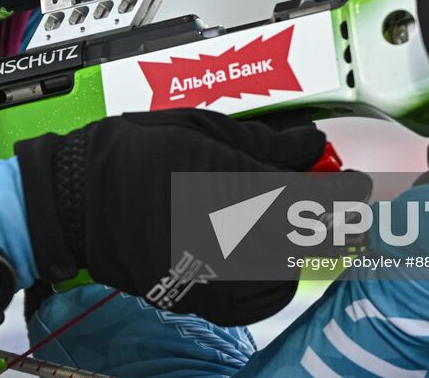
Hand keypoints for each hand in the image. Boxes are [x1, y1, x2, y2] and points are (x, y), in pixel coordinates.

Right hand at [15, 109, 325, 325]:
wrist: (73, 200)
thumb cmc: (127, 155)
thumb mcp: (199, 128)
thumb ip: (262, 142)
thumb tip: (309, 145)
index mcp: (227, 182)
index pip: (311, 197)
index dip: (346, 193)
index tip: (355, 183)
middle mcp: (223, 233)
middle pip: (306, 238)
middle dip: (328, 221)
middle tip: (329, 204)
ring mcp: (210, 271)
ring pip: (286, 272)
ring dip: (299, 249)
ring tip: (287, 225)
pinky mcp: (196, 297)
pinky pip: (255, 301)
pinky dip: (270, 282)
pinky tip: (262, 257)